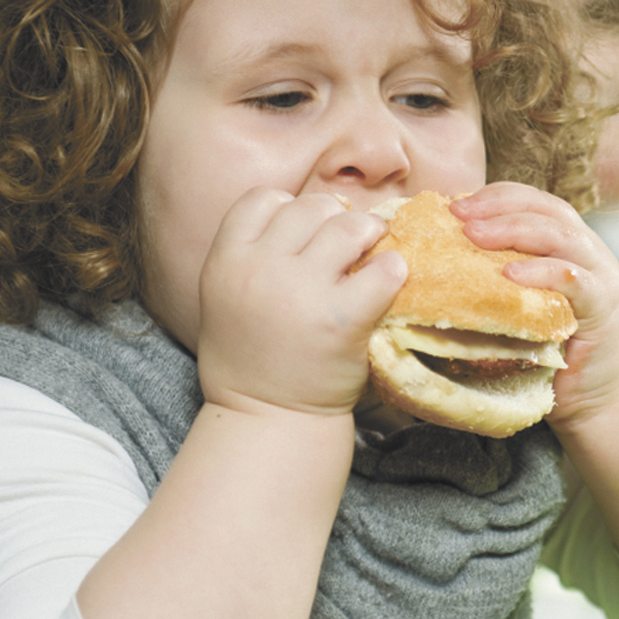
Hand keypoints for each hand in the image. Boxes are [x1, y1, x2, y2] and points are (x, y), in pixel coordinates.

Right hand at [196, 187, 406, 415]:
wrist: (268, 419)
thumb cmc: (252, 359)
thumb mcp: (225, 297)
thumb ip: (252, 255)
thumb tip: (306, 215)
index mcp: (226, 261)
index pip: (263, 199)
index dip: (290, 207)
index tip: (306, 230)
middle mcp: (260, 270)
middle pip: (310, 207)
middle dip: (335, 217)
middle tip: (349, 239)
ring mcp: (302, 292)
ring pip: (348, 227)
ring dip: (368, 231)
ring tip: (374, 247)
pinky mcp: (343, 319)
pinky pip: (382, 271)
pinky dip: (393, 269)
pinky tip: (390, 278)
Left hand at [450, 182, 618, 423]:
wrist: (596, 401)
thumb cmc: (549, 355)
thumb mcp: (522, 308)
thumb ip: (498, 281)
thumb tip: (437, 263)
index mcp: (569, 245)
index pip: (534, 202)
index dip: (496, 197)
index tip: (455, 204)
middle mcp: (589, 253)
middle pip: (546, 210)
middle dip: (499, 207)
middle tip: (458, 215)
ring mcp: (602, 277)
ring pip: (561, 236)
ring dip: (514, 230)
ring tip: (475, 235)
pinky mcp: (606, 308)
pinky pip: (575, 280)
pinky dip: (542, 272)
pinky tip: (510, 274)